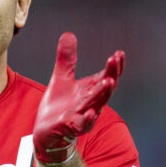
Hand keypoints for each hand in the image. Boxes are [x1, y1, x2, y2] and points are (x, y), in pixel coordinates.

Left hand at [33, 32, 124, 163]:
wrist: (47, 131)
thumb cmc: (59, 106)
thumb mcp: (61, 78)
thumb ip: (66, 59)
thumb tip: (69, 34)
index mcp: (90, 90)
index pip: (107, 76)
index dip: (114, 66)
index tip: (118, 53)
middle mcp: (91, 102)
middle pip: (106, 88)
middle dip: (112, 73)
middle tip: (115, 59)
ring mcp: (83, 115)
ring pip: (97, 104)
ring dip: (103, 93)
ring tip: (108, 81)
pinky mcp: (72, 126)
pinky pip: (84, 123)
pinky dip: (89, 118)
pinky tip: (92, 111)